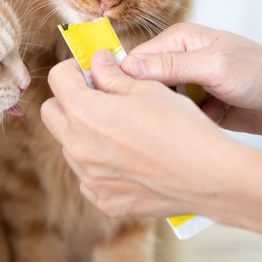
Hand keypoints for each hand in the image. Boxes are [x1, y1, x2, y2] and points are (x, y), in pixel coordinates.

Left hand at [41, 50, 235, 217]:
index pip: (57, 79)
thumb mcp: (146, 88)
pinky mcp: (103, 199)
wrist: (209, 176)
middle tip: (98, 97)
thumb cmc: (181, 127)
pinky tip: (128, 158)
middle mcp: (77, 147)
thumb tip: (96, 62)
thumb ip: (111, 74)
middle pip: (51, 113)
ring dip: (83, 132)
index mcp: (84, 113)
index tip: (90, 71)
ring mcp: (88, 177)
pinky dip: (99, 164)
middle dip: (69, 100)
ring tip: (119, 130)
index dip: (73, 69)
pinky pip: (87, 175)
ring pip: (69, 145)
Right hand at [120, 23, 261, 137]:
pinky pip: (173, 118)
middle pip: (140, 83)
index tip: (115, 101)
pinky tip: (182, 133)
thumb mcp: (214, 66)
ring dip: (159, 116)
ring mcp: (187, 86)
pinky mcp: (196, 108)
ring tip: (165, 127)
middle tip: (139, 121)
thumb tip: (126, 66)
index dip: (121, 80)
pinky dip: (176, 127)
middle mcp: (178, 61)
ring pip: (155, 103)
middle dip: (139, 101)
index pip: (134, 59)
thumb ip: (170, 65)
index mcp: (178, 41)